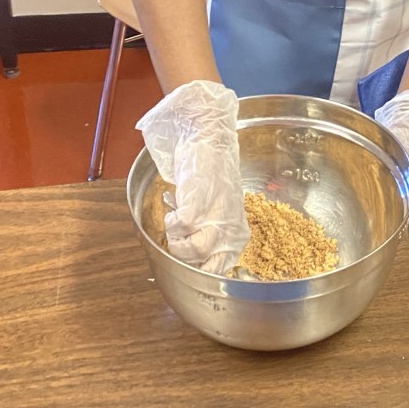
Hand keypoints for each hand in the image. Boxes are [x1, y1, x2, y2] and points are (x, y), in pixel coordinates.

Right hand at [136, 80, 249, 273]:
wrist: (208, 137)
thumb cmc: (212, 172)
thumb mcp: (219, 209)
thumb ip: (211, 232)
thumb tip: (192, 255)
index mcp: (237, 232)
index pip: (222, 270)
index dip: (202, 270)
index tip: (188, 262)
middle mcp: (230, 228)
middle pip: (206, 268)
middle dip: (187, 260)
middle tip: (179, 239)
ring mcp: (215, 217)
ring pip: (190, 252)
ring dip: (175, 241)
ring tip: (175, 224)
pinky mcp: (197, 204)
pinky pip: (177, 228)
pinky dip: (171, 221)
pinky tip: (173, 208)